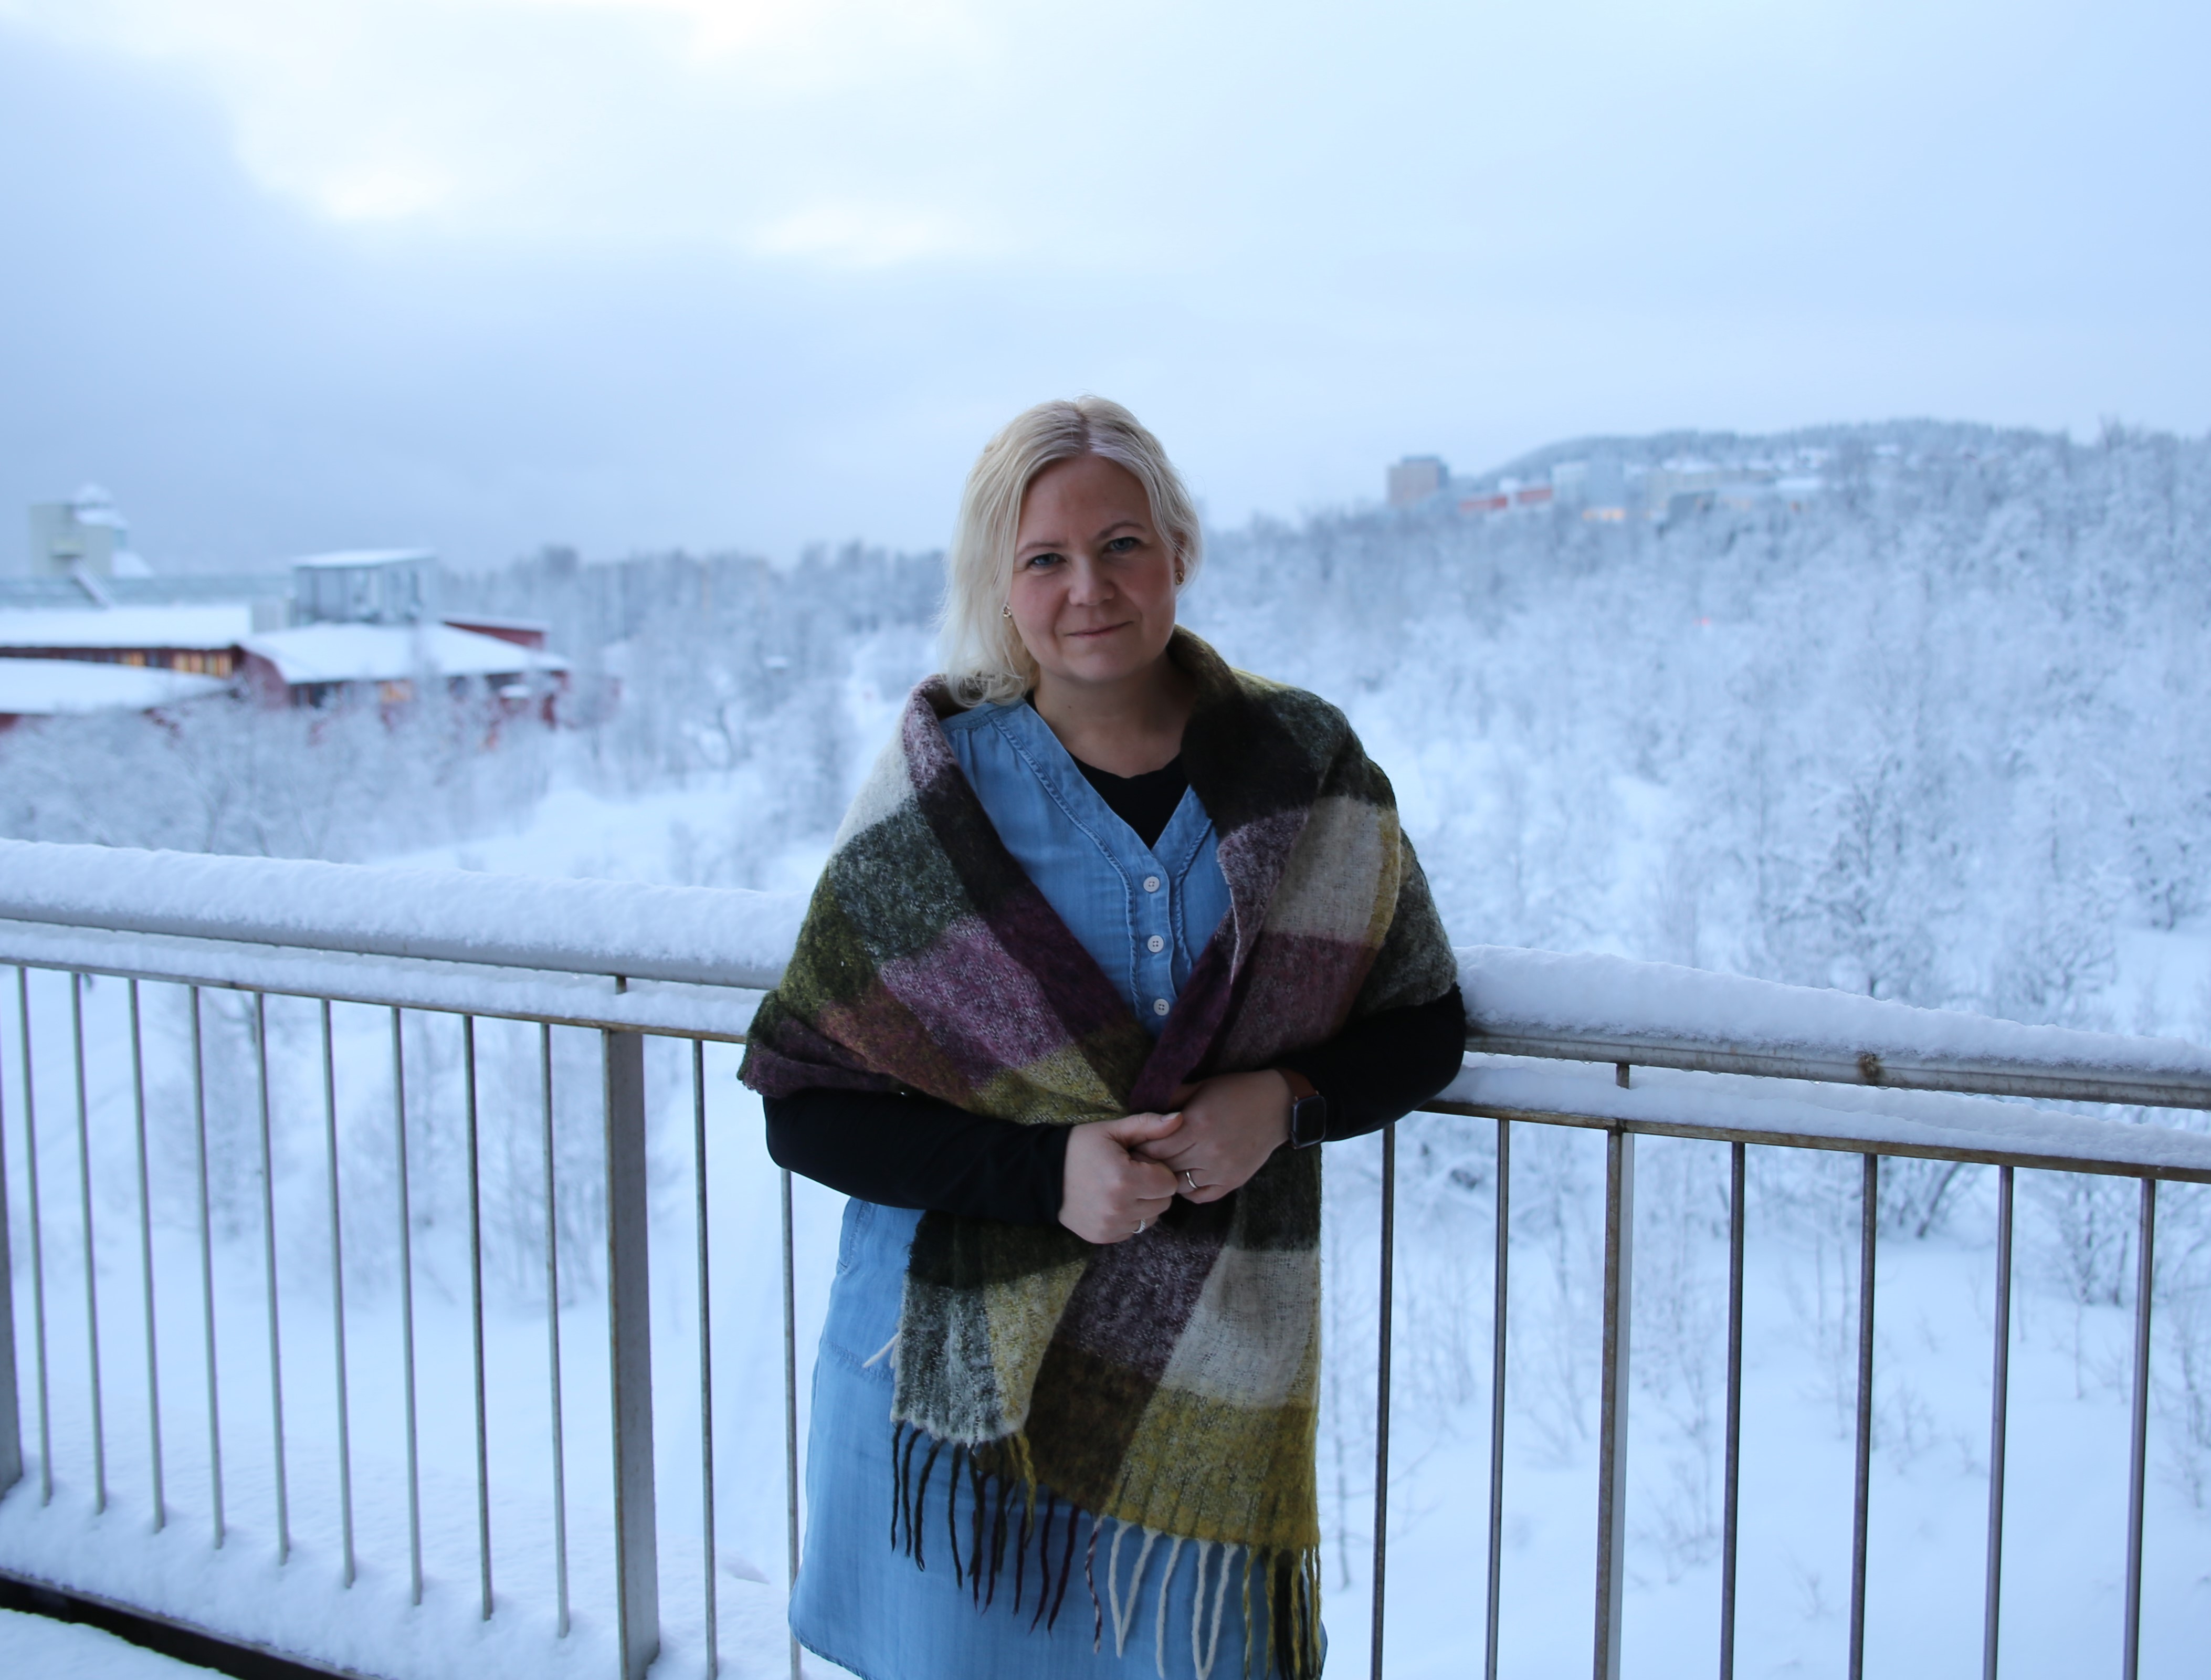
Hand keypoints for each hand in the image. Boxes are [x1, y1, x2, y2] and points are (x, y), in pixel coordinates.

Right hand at [1059, 1110, 1183, 1243]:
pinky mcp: (1103, 1237)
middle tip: (1130, 1173)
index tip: (1138, 1161)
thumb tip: (1179, 1119)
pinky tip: (1111, 1201)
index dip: (1158, 1169)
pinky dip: (1129, 1217)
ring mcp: (1110, 1226)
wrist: (1042, 1175)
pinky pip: (1133, 1230)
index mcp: (1124, 1179)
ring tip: (1120, 1187)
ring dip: (1143, 1204)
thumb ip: (1148, 1125)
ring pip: (1150, 1219)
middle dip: (1153, 1187)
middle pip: (1163, 1203)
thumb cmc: (1080, 1147)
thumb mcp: (1113, 1130)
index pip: (1169, 1183)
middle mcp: (1119, 1208)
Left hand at [1134, 1071, 1290, 1202]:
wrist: (1276, 1106)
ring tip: (1162, 1168)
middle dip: (1149, 1164)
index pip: (1156, 1148)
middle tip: (1139, 1161)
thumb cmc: (1235, 1091)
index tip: (1134, 1145)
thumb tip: (1143, 1105)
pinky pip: (1200, 1196)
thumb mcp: (1201, 1086)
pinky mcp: (1233, 1181)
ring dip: (1168, 1177)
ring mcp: (1222, 1169)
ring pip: (1180, 1185)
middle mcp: (1209, 1151)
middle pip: (1165, 1167)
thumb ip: (1172, 1097)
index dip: (1141, 1148)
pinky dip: (1188, 1190)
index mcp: (1197, 1124)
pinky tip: (1185, 1176)